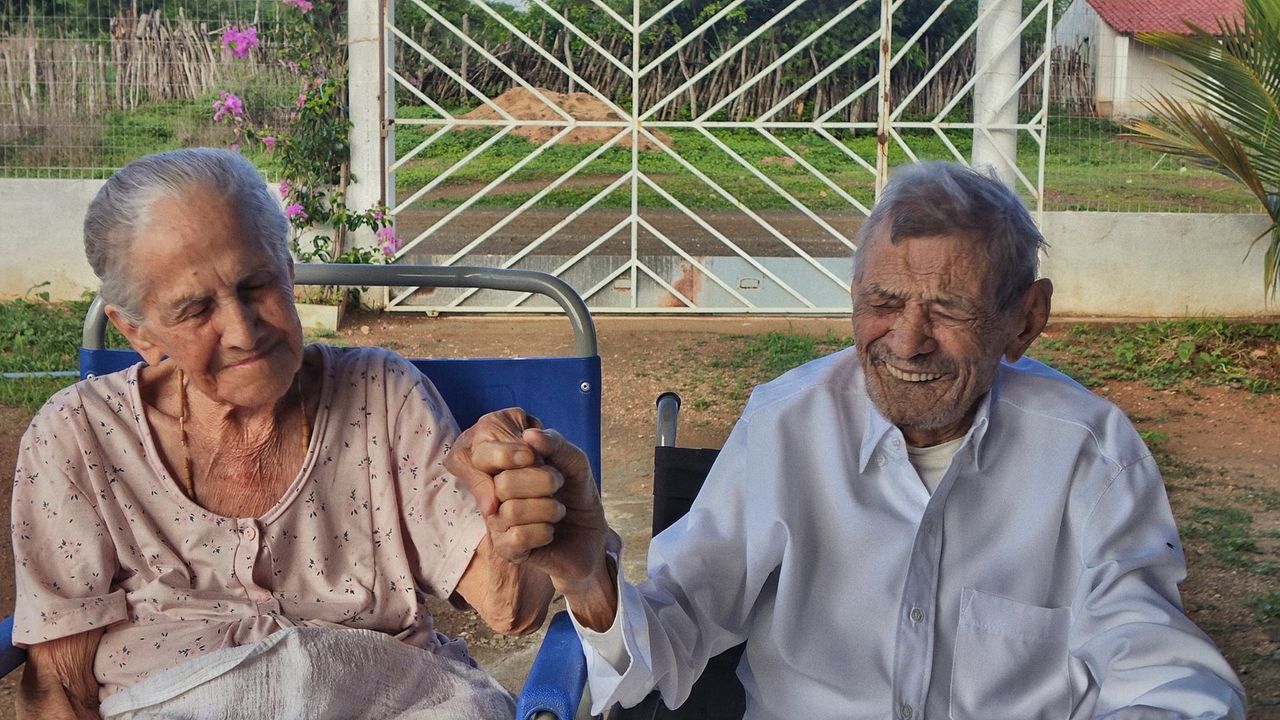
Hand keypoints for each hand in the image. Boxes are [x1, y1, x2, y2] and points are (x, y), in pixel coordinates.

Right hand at [448, 409, 609, 595]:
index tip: (532, 456)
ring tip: (557, 511)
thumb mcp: (574, 461)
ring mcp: (497, 522)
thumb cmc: (576, 493)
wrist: (591, 534)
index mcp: (501, 467)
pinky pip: (518, 537)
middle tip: (557, 485)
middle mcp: (493, 493)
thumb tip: (529, 435)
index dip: (507, 453)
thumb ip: (555, 443)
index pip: (481, 455)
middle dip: (543, 481)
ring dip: (548, 509)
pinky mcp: (506, 549)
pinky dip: (544, 532)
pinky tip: (549, 532)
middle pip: (504, 483)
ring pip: (512, 511)